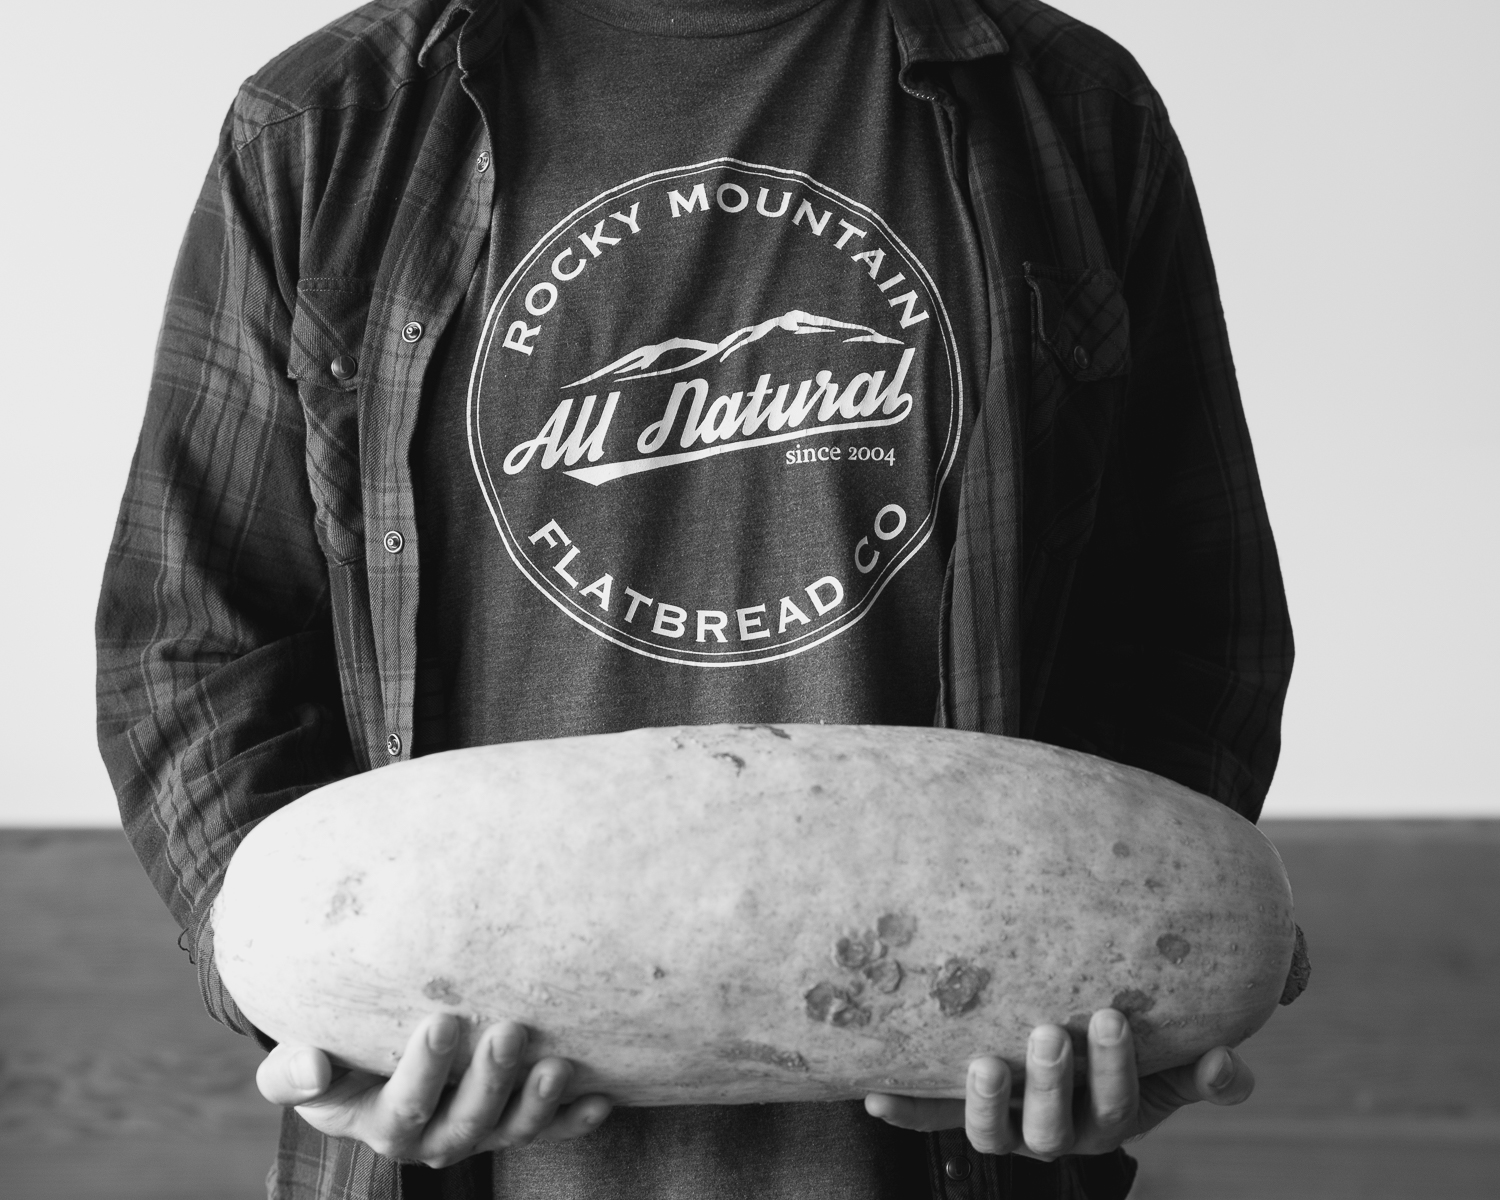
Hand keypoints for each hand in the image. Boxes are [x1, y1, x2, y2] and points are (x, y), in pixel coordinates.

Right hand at [256, 1014, 611, 1167]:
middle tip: (509, 1031)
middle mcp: (432, 1138)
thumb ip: (291, 1073)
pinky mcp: (511, 1121)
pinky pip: (548, 1129)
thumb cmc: (329, 1056)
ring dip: (538, 1102)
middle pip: (466, 1122)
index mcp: (380, 1125)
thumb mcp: (296, 1067)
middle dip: (490, 1080)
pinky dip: (574, 1118)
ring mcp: (477, 1131)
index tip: (440, 1022)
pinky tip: (602, 1098)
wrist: (359, 1066)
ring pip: (511, 1129)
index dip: (424, 1071)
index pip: (405, 1107)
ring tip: (557, 1065)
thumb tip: (310, 1065)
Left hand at [864, 1008, 1253, 1158]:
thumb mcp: (1167, 1063)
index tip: (1108, 1012)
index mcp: (1109, 1116)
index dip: (1112, 1067)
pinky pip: (927, 1117)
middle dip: (1052, 1079)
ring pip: (992, 1132)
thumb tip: (1228, 1062)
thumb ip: (1201, 1070)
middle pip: (1053, 1124)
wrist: (1070, 1057)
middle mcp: (1055, 1131)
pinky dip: (904, 1109)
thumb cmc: (1126, 1050)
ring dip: (982, 1102)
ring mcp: (1003, 1125)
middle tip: (1049, 1029)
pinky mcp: (954, 1112)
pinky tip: (876, 1094)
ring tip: (982, 1061)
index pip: (1118, 1102)